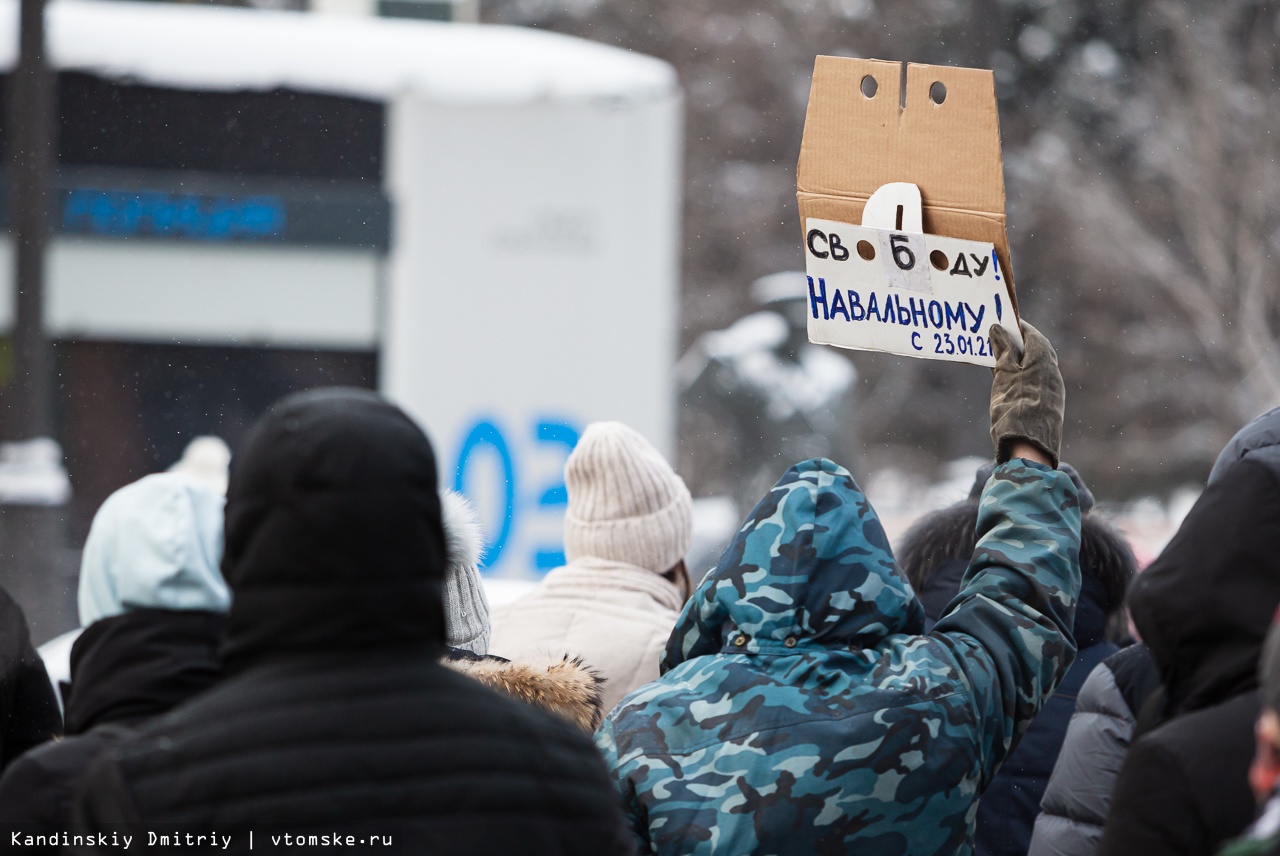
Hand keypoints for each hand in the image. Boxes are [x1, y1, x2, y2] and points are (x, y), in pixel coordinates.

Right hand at [989, 320, 1064, 467]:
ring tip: (997, 361)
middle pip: (1035, 350)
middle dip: (1017, 344)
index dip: (1016, 327)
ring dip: (1018, 361)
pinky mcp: (1049, 405)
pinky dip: (1021, 377)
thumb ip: (1002, 349)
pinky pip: (1035, 382)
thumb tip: (999, 329)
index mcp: (1044, 359)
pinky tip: (1008, 384)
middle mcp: (1053, 372)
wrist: (1029, 446)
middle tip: (997, 340)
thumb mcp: (1003, 373)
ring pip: (1034, 367)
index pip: (1032, 335)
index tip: (1001, 322)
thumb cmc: (1014, 405)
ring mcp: (1053, 390)